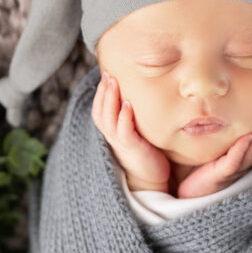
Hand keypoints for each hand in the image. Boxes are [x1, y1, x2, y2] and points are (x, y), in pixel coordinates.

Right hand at [91, 70, 170, 191]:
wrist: (152, 178)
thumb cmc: (146, 152)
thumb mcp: (136, 131)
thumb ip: (133, 117)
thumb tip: (137, 95)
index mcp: (111, 131)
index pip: (99, 109)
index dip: (100, 93)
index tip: (106, 74)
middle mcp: (112, 136)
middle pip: (100, 111)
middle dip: (103, 92)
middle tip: (107, 74)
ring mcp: (120, 142)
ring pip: (108, 119)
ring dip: (110, 99)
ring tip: (113, 83)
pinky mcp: (132, 148)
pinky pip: (124, 131)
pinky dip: (124, 117)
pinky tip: (128, 105)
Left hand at [175, 109, 251, 198]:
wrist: (188, 194)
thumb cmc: (198, 172)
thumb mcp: (211, 152)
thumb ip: (218, 138)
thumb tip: (216, 115)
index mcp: (239, 161)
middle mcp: (240, 167)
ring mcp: (233, 171)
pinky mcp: (222, 174)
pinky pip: (235, 161)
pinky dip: (242, 148)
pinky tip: (248, 136)